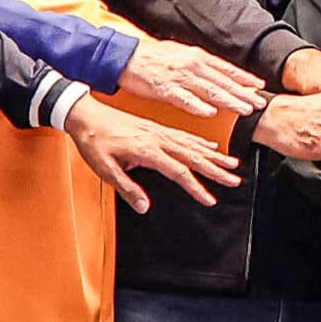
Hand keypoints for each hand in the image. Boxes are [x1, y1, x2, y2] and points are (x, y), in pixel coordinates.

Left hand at [64, 97, 243, 213]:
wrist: (85, 114)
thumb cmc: (92, 141)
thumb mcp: (104, 169)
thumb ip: (127, 188)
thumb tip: (144, 206)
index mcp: (147, 150)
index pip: (178, 171)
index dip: (196, 187)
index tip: (210, 199)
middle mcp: (157, 139)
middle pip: (194, 156)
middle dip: (216, 169)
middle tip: (235, 179)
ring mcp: (158, 132)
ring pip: (193, 144)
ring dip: (214, 155)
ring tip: (232, 164)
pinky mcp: (156, 128)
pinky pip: (184, 135)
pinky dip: (200, 141)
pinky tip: (211, 145)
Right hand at [118, 38, 267, 117]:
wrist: (125, 57)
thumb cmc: (152, 58)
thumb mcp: (181, 54)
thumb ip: (200, 64)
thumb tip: (217, 71)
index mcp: (196, 56)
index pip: (226, 68)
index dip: (244, 78)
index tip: (259, 86)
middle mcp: (191, 64)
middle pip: (223, 81)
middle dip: (243, 93)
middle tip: (259, 104)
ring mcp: (179, 77)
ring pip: (209, 90)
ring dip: (229, 101)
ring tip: (243, 110)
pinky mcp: (165, 89)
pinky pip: (185, 99)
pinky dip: (198, 106)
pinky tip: (210, 113)